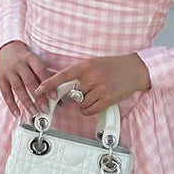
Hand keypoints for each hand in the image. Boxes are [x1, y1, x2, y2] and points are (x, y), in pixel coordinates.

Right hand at [0, 41, 52, 116]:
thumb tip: (59, 94)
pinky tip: (17, 113)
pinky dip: (11, 104)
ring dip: (27, 102)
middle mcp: (19, 64)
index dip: (48, 84)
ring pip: (18, 88)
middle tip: (45, 109)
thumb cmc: (26, 58)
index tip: (54, 97)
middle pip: (29, 81)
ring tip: (34, 112)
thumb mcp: (36, 62)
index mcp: (31, 58)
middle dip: (38, 97)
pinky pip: (5, 93)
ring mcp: (9, 71)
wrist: (7, 48)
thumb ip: (47, 76)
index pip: (40, 71)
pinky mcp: (0, 78)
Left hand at [35, 53, 150, 116]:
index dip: (49, 83)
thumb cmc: (113, 66)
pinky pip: (88, 110)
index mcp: (86, 65)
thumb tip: (63, 85)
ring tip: (95, 93)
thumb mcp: (94, 63)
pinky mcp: (107, 100)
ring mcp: (99, 89)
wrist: (134, 69)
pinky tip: (97, 101)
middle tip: (82, 91)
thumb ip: (79, 73)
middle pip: (71, 94)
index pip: (63, 75)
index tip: (38, 89)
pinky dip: (89, 109)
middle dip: (74, 95)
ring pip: (80, 104)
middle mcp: (91, 77)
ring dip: (83, 102)